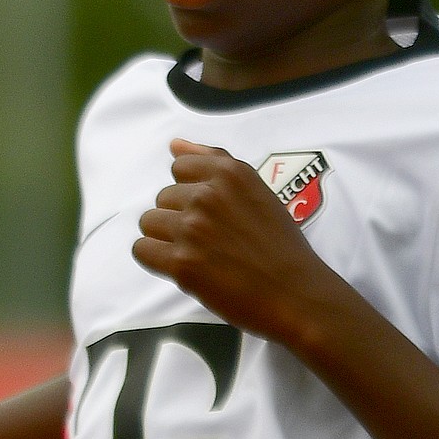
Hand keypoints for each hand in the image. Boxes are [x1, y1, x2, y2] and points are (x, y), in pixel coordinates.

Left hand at [131, 140, 352, 347]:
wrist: (296, 294)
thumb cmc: (280, 245)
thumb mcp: (257, 191)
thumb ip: (215, 162)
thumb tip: (174, 144)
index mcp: (230, 174)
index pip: (180, 167)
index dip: (192, 191)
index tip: (211, 212)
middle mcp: (207, 196)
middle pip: (163, 198)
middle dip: (180, 217)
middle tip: (210, 240)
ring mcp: (192, 229)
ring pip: (149, 222)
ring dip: (166, 238)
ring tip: (197, 253)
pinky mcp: (181, 263)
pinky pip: (142, 249)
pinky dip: (156, 260)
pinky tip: (182, 266)